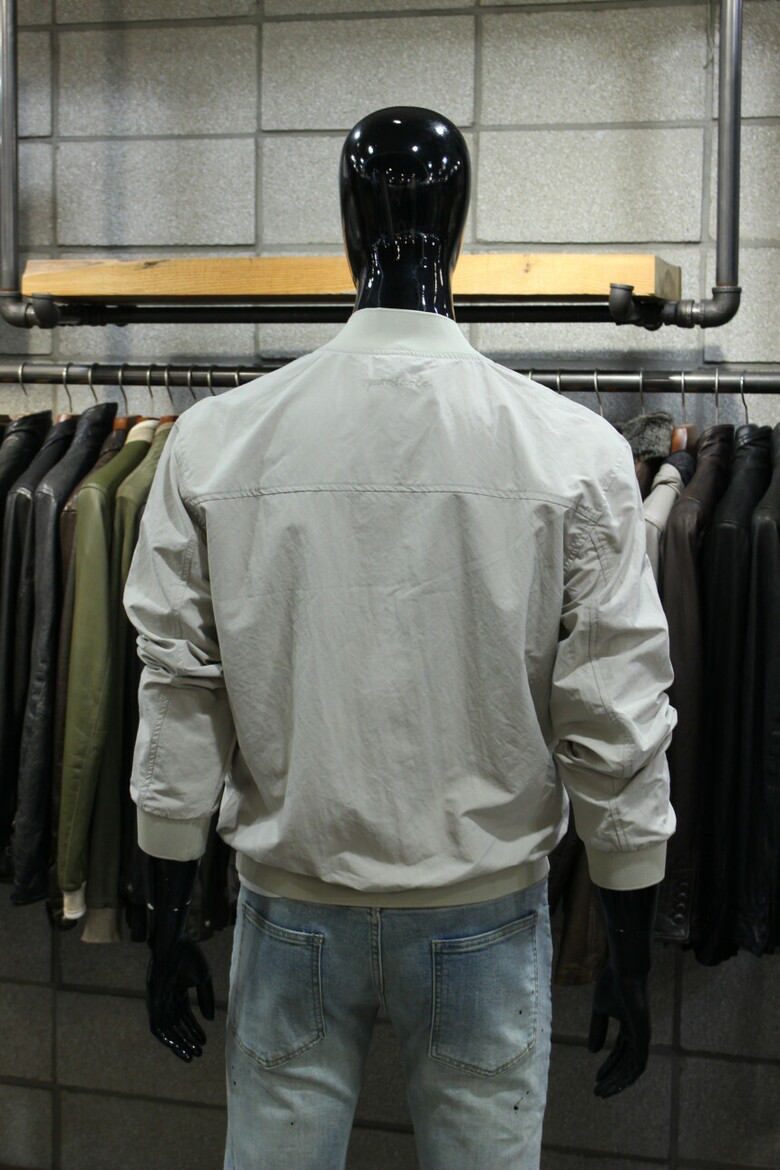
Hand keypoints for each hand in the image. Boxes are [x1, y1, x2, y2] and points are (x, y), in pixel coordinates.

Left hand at [146, 935, 215, 1061]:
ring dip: (178, 1043)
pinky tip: (176, 1046)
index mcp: (178, 991)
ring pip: (166, 1029)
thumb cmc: (189, 955)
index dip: (195, 1030)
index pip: (185, 1016)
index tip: (204, 1043)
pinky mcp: (152, 1002)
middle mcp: (167, 998)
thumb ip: (206, 999)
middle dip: (187, 1040)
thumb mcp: (204, 979)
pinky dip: (165, 1037)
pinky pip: (156, 1025)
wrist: (175, 943)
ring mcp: (158, 1000)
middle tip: (197, 1054)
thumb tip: (210, 1021)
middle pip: (176, 1025)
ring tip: (189, 1055)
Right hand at [588, 966, 649, 1097]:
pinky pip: (639, 1063)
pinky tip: (617, 1084)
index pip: (619, 1053)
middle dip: (612, 1079)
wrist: (624, 971)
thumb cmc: (612, 984)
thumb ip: (597, 1029)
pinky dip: (628, 1076)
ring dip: (618, 1082)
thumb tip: (592, 1052)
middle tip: (598, 1093)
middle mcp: (637, 1035)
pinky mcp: (644, 1036)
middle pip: (626, 1064)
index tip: (596, 1080)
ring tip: (602, 1092)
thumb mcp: (599, 1009)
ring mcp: (642, 1036)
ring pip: (632, 1068)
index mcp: (628, 1027)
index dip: (608, 1067)